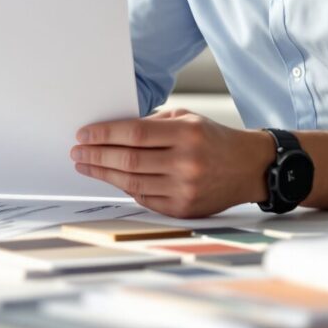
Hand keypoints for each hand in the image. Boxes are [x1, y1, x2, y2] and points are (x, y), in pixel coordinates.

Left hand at [70, 109, 275, 217]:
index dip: (104, 134)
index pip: (134, 134)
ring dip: (103, 173)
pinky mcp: (183, 209)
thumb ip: (152, 125)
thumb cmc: (213, 139)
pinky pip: (144, 198)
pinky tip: (112, 178)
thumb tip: (111, 132)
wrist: (249, 167)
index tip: (83, 134)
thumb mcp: (187, 119)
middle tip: (77, 152)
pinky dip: (125, 188)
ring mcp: (185, 189)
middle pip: (128, 160)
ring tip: (86, 165)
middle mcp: (186, 162)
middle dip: (96, 155)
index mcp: (187, 134)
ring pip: (132, 182)